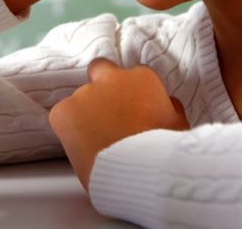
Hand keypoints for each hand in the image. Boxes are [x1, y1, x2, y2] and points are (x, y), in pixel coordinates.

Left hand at [48, 59, 189, 190]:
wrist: (139, 172)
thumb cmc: (163, 152)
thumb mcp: (179, 125)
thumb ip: (168, 106)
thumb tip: (165, 103)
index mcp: (142, 78)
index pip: (134, 75)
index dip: (131, 93)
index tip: (131, 108)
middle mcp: (112, 79)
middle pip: (101, 69)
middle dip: (102, 85)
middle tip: (106, 111)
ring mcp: (86, 93)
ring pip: (81, 97)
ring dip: (86, 113)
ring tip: (97, 141)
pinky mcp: (64, 111)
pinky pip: (62, 115)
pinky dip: (68, 128)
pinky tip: (82, 145)